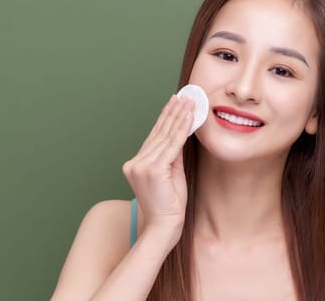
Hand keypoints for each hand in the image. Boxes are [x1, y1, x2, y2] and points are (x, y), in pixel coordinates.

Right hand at [121, 95, 193, 243]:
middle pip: (158, 133)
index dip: (165, 118)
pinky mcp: (153, 170)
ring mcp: (141, 166)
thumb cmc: (169, 206)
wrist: (164, 228)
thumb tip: (181, 134)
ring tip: (189, 102)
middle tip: (184, 95)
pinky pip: (172, 145)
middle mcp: (135, 163)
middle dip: (173, 112)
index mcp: (136, 164)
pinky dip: (182, 129)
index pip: (154, 136)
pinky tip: (189, 117)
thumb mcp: (172, 175)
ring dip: (179, 117)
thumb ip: (173, 156)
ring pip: (166, 136)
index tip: (175, 102)